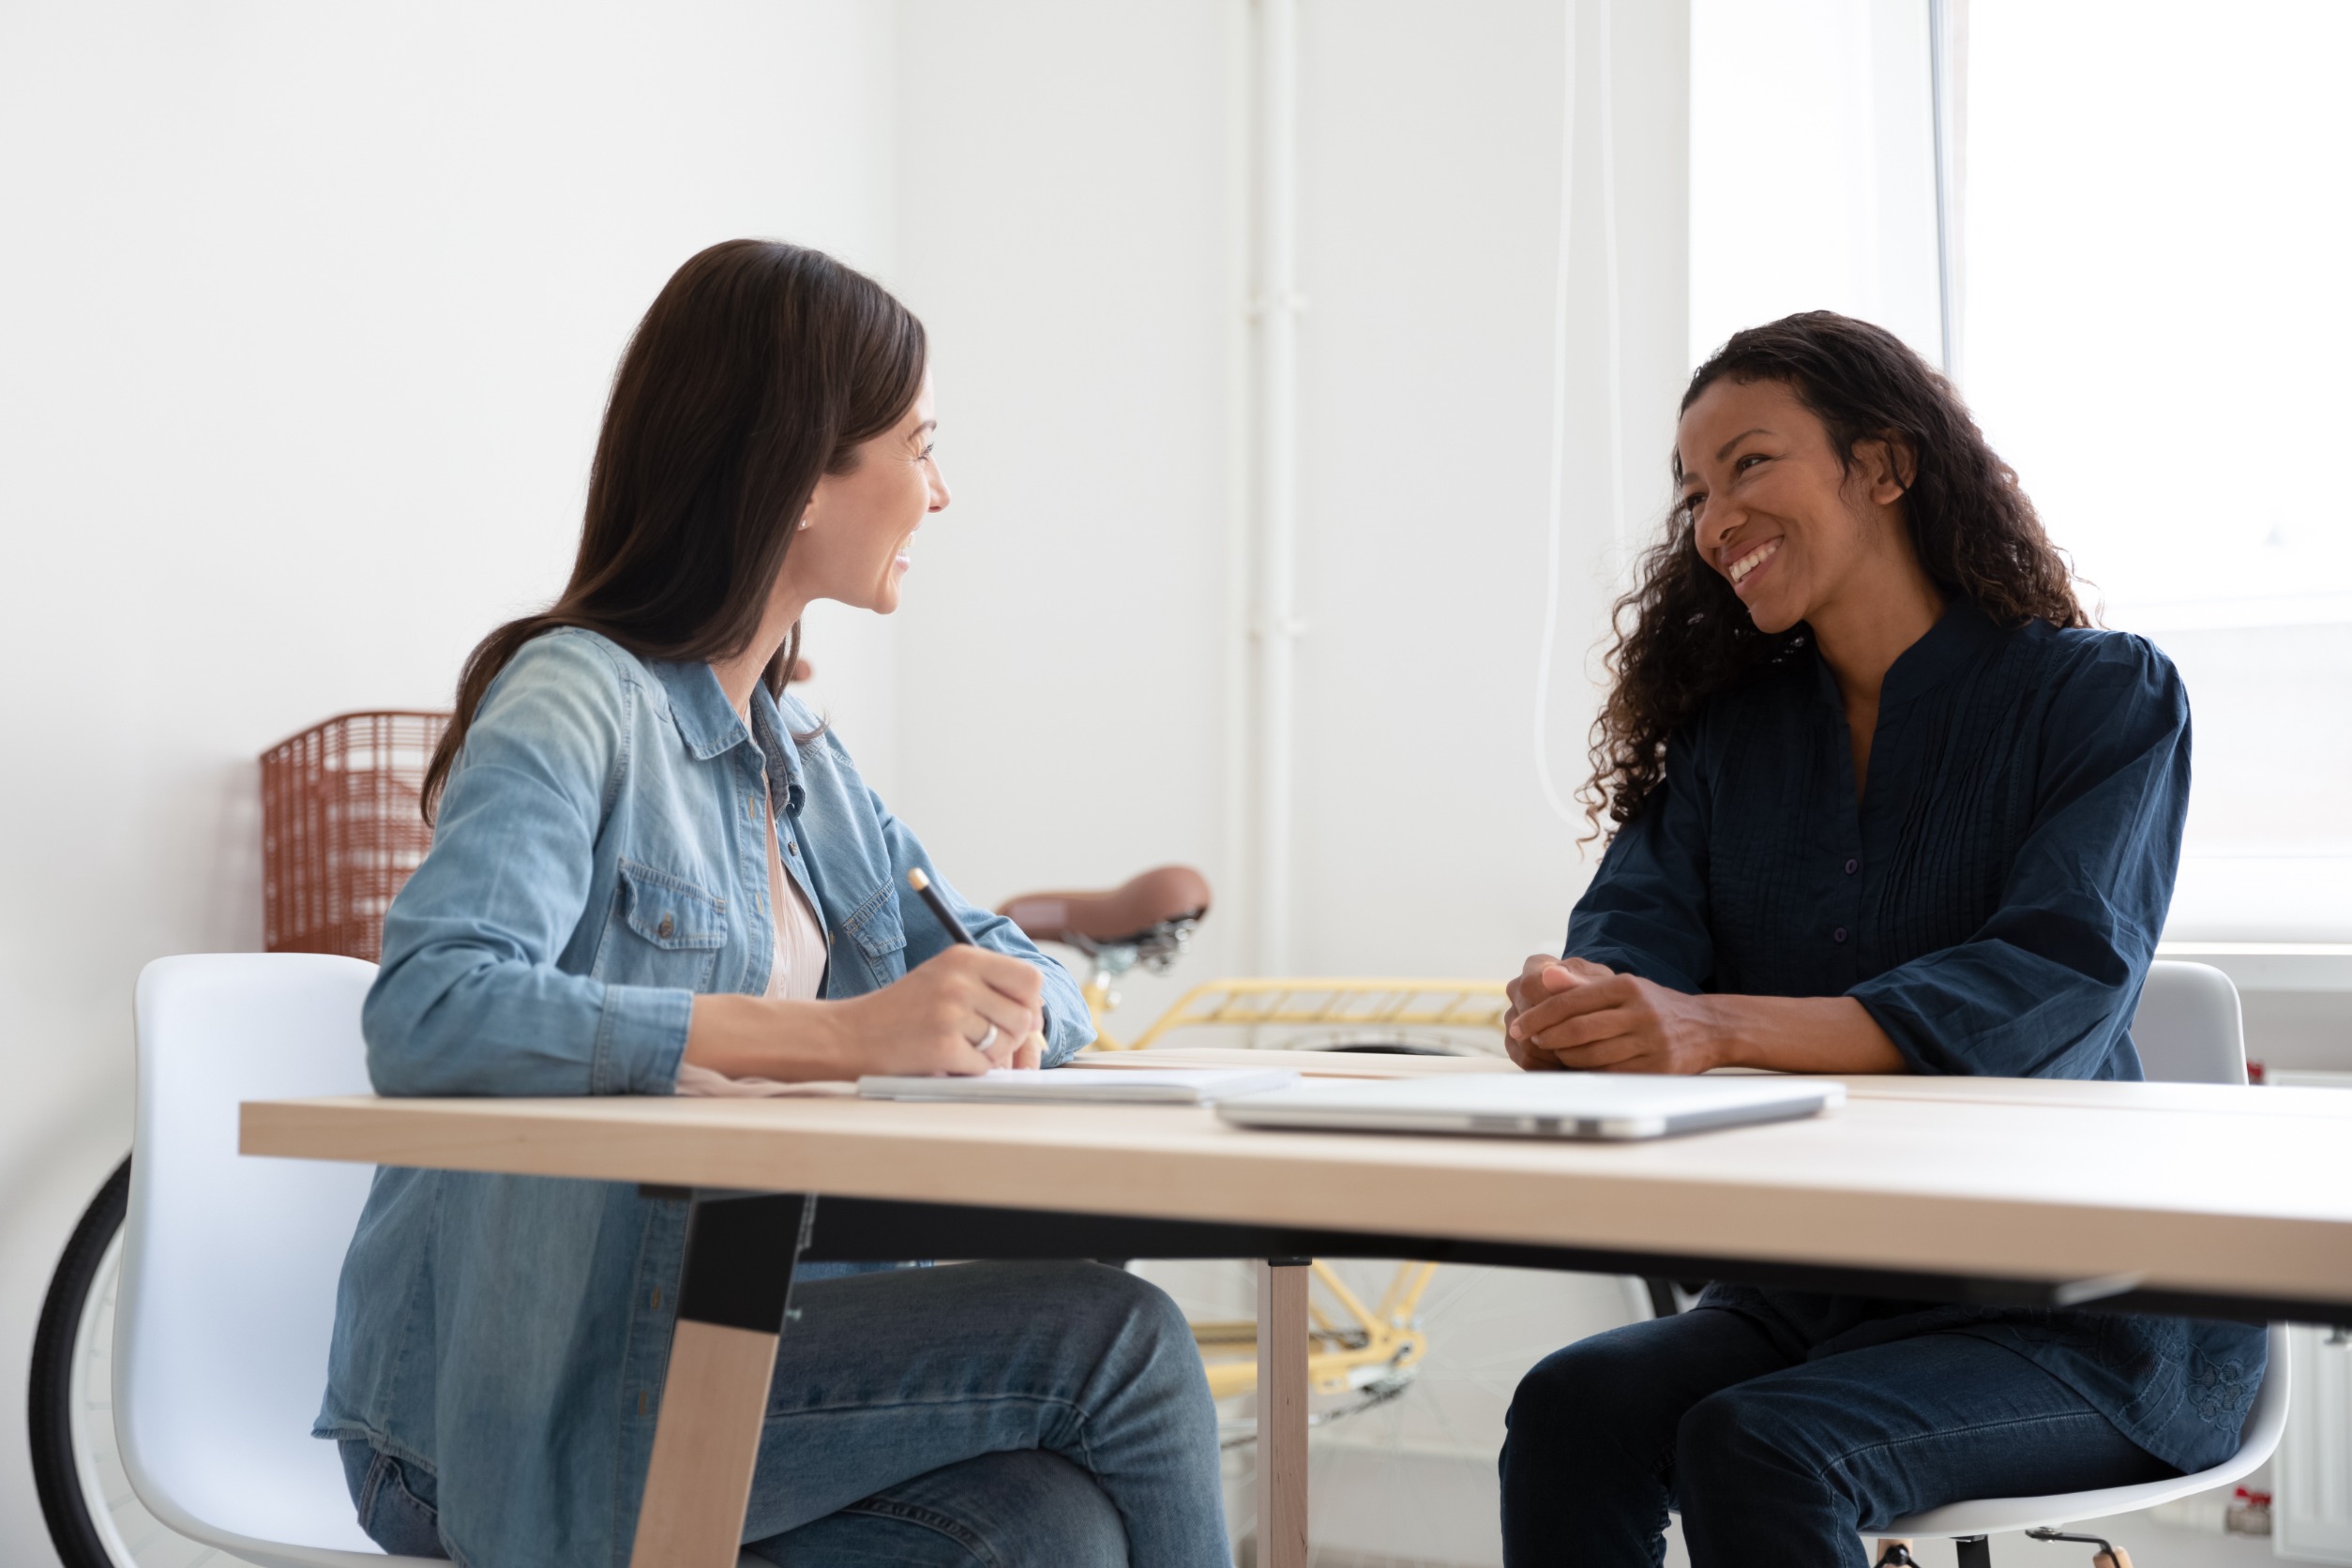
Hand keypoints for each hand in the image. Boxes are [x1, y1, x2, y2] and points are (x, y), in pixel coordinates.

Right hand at [831, 945, 1045, 1075]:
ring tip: (957, 1046)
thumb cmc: (902, 1011)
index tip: (1013, 1015)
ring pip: (1006, 1043)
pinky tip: (944, 1059)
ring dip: (989, 1055)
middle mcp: (959, 980)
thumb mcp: (944, 979)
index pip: (1030, 978)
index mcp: (963, 957)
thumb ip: (990, 990)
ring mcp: (950, 1013)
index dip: (1029, 1003)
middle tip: (980, 1038)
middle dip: (1011, 1036)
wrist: (850, 1034)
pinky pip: (983, 1067)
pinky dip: (969, 1070)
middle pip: (1024, 1016)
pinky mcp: (942, 1047)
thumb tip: (1038, 1023)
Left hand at [1504, 953, 1723, 1074]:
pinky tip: (1578, 1068)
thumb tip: (1546, 974)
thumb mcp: (1622, 986)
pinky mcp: (1658, 1067)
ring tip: (1553, 1053)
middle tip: (1531, 1041)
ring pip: (1591, 1055)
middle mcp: (1640, 1012)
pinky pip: (1611, 1074)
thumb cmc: (1654, 1006)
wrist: (1709, 1027)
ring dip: (1564, 1058)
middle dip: (1547, 1038)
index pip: (1570, 1001)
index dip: (1539, 1016)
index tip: (1518, 1025)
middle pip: (1578, 1030)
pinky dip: (1588, 1073)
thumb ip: (1581, 984)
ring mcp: (1651, 1041)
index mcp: (1627, 986)